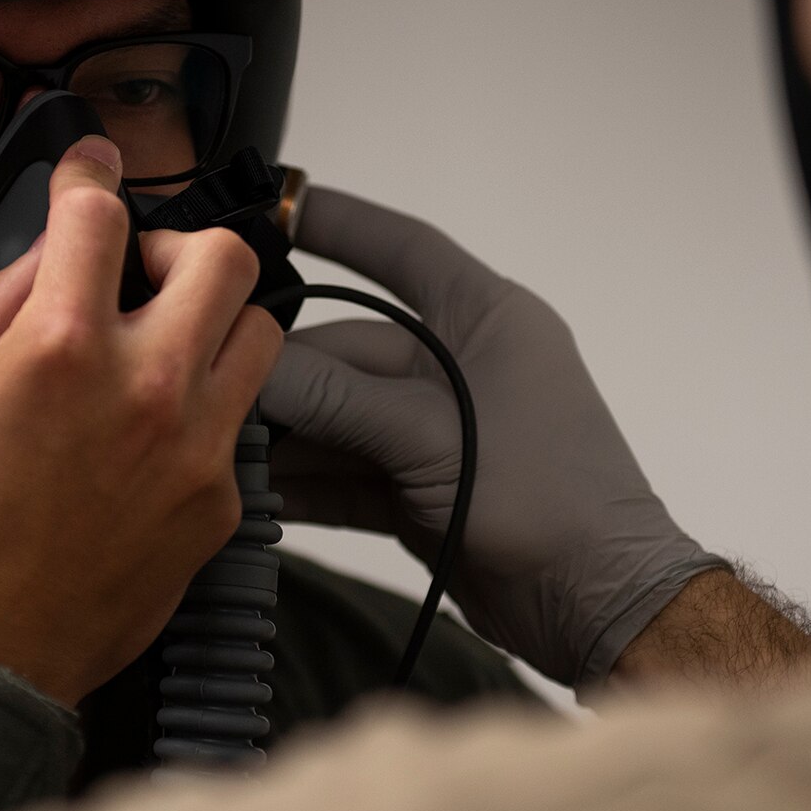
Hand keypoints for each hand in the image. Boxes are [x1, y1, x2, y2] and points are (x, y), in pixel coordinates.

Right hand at [0, 136, 283, 705]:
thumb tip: (48, 254)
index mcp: (63, 348)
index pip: (101, 215)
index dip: (91, 175)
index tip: (93, 168)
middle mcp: (147, 386)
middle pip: (223, 255)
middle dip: (177, 248)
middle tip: (138, 276)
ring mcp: (196, 445)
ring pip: (259, 330)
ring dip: (212, 321)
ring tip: (162, 348)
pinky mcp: (221, 500)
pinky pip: (238, 420)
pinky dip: (201, 409)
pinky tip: (150, 437)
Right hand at [260, 188, 725, 689]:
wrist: (597, 603)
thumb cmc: (548, 498)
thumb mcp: (430, 436)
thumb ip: (336, 400)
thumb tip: (250, 371)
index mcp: (484, 319)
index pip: (403, 249)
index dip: (340, 223)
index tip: (271, 207)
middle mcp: (460, 366)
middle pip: (350, 348)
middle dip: (285, 373)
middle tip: (213, 389)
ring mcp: (439, 431)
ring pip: (342, 416)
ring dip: (287, 436)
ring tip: (219, 448)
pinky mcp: (423, 489)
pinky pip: (348, 472)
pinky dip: (306, 483)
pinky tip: (254, 494)